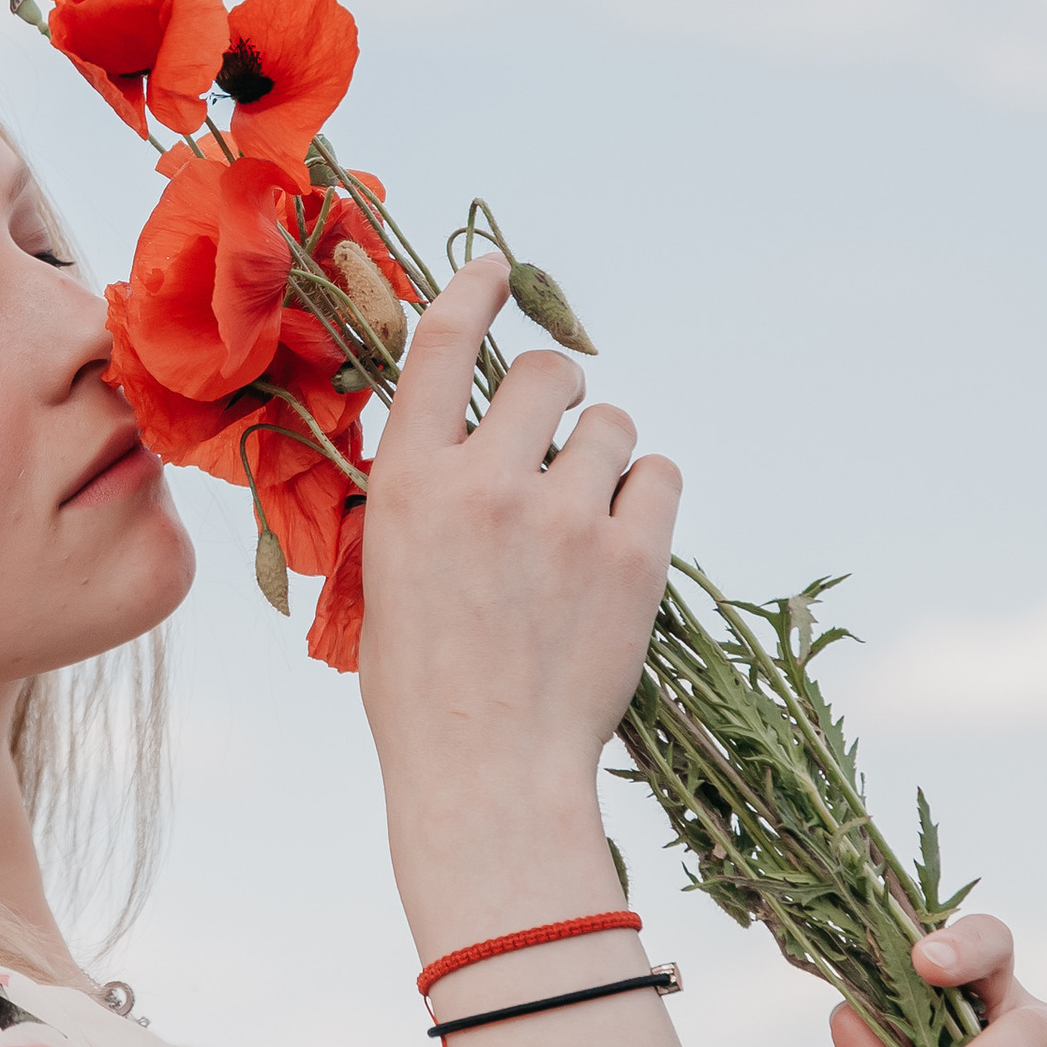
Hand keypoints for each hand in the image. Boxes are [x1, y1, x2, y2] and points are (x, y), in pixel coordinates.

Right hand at [361, 255, 680, 887]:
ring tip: (581, 524)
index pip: (444, 343)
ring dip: (603, 456)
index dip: (475, 290)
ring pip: (612, 424)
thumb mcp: (387, 574)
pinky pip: (659, 475)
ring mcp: (564, 517)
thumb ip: (422, 493)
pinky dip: (645, 499)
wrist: (487, 776)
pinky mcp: (632, 556)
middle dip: (558, 395)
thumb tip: (466, 432)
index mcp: (408, 483)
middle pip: (547, 374)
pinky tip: (619, 547)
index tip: (498, 271)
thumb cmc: (422, 689)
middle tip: (555, 444)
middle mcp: (485, 483)